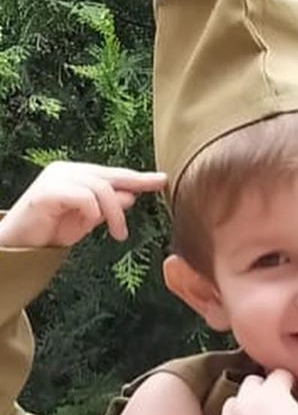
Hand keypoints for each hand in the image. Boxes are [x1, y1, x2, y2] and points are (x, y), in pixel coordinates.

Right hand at [0, 161, 165, 249]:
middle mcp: (68, 170)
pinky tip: (94, 224)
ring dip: (115, 213)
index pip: (114, 174)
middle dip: (135, 188)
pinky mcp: (47, 192)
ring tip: (119, 234)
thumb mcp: (88, 219)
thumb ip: (108, 207)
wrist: (19, 244)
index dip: (139, 178)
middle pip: (111, 177)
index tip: (162, 180)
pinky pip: (83, 197)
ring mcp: (56, 178)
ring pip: (100, 188)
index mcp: (78, 174)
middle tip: (156, 194)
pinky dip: (93, 211)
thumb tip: (132, 196)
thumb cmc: (52, 230)